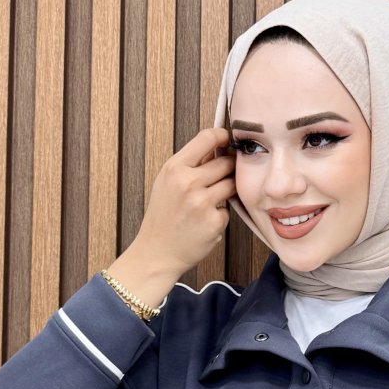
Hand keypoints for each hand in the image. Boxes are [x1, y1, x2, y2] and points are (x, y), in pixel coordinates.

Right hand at [135, 125, 238, 276]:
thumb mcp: (167, 182)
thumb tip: (216, 146)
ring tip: (209, 201)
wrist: (157, 252)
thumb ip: (189, 164)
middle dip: (228, 168)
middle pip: (226, 162)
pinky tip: (204, 222)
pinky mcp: (215, 221)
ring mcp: (203, 203)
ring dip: (227, 190)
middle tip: (221, 177)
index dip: (223, 137)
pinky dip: (220, 214)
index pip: (207, 138)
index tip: (228, 140)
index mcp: (174, 168)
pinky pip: (228, 209)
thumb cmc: (163, 216)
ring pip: (232, 184)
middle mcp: (188, 183)